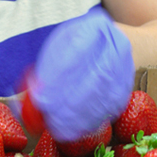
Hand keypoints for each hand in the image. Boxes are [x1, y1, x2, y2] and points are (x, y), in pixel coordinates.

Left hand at [19, 7, 134, 142]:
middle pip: (95, 75)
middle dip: (69, 101)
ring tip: (59, 128)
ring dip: (79, 115)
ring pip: (104, 94)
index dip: (59, 76)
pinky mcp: (128, 86)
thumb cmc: (78, 48)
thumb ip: (46, 67)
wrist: (116, 45)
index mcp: (95, 26)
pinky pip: (111, 107)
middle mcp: (117, 42)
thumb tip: (28, 93)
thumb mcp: (60, 46)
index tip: (41, 98)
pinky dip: (91, 121)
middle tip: (49, 117)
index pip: (77, 50)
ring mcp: (127, 65)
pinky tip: (75, 130)